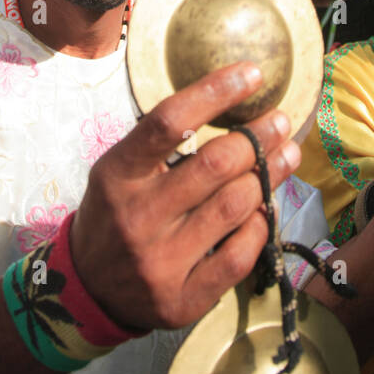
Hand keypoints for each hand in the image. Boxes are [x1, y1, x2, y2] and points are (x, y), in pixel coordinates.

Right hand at [71, 63, 301, 330]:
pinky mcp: (182, 299)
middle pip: (214, 165)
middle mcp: (137, 217)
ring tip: (287, 156)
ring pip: (234, 207)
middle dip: (258, 138)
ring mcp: (160, 262)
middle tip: (280, 122)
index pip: (167, 121)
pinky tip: (264, 210)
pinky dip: (259, 227)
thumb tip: (233, 107)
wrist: (87, 289)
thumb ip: (162, 146)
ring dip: (270, 176)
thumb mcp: (120, 172)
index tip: (251, 74)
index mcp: (118, 175)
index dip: (214, 92)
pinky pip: (238, 256)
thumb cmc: (115, 215)